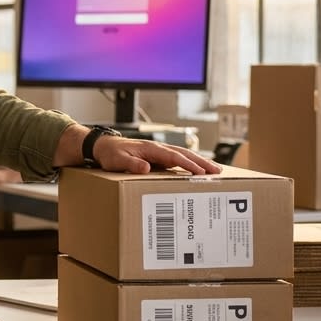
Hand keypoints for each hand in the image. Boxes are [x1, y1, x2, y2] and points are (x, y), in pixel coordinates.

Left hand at [94, 136, 221, 175]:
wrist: (103, 147)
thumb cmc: (110, 154)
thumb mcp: (118, 160)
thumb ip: (131, 164)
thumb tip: (147, 168)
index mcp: (151, 148)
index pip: (174, 156)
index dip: (188, 165)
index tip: (201, 172)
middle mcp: (158, 148)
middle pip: (184, 153)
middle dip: (202, 162)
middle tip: (218, 171)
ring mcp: (159, 152)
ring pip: (183, 155)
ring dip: (199, 162)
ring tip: (215, 170)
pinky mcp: (158, 157)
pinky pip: (178, 160)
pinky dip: (190, 164)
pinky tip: (198, 171)